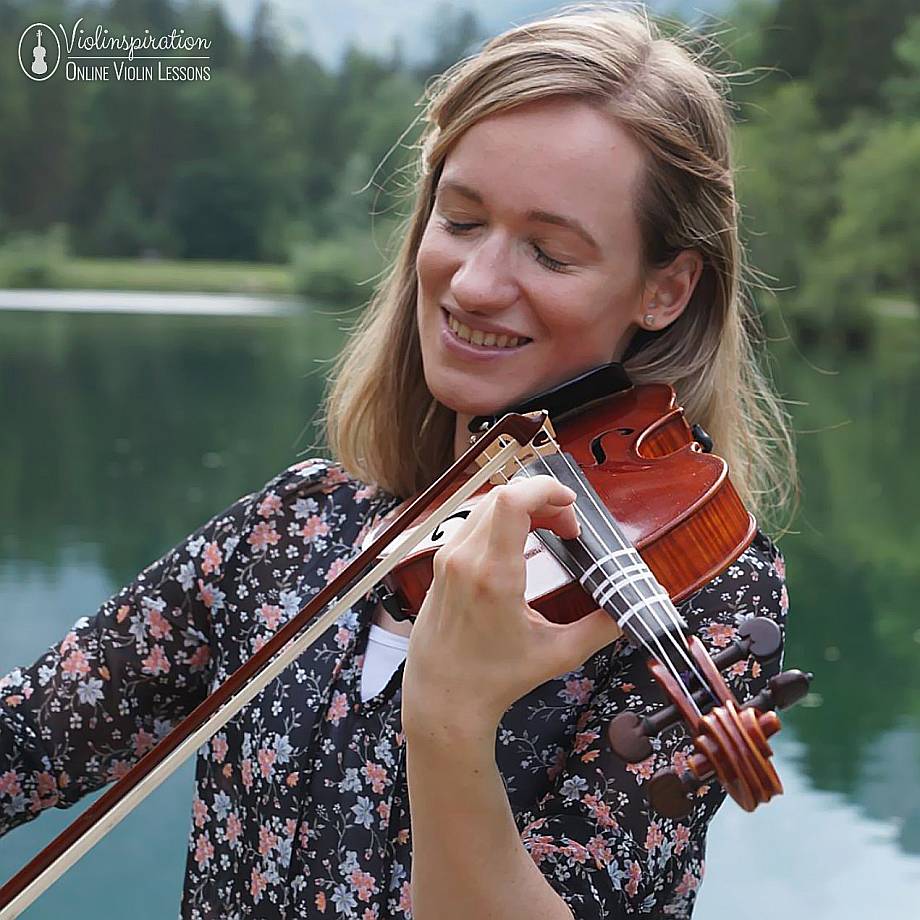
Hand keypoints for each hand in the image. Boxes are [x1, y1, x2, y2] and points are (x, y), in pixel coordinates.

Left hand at [401, 474, 622, 739]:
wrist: (442, 696)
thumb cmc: (495, 679)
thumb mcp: (557, 656)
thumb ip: (601, 629)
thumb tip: (634, 608)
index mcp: (494, 576)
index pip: (512, 501)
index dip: (545, 489)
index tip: (571, 502)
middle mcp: (466, 559)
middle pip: (505, 495)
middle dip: (545, 500)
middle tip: (570, 530)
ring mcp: (448, 558)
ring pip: (488, 504)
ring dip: (524, 507)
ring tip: (552, 532)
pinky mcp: (441, 562)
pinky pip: (474, 521)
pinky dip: (503, 519)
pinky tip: (523, 539)